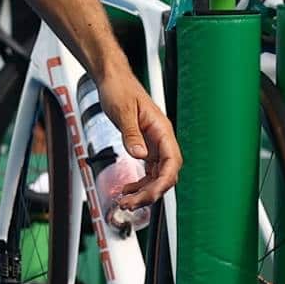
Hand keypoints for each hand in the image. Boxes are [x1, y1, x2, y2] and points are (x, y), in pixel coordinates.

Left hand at [96, 72, 180, 211]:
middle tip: (130, 204)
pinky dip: (139, 183)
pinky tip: (127, 190)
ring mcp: (153, 144)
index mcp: (161, 129)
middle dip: (150, 192)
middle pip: (165, 174)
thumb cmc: (120, 88)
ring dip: (143, 192)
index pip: (172, 162)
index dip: (164, 182)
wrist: (112, 79)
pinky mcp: (144, 146)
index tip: (151, 195)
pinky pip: (147, 171)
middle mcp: (161, 139)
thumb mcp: (123, 111)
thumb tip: (140, 156)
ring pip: (156, 176)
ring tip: (125, 202)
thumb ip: (131, 134)